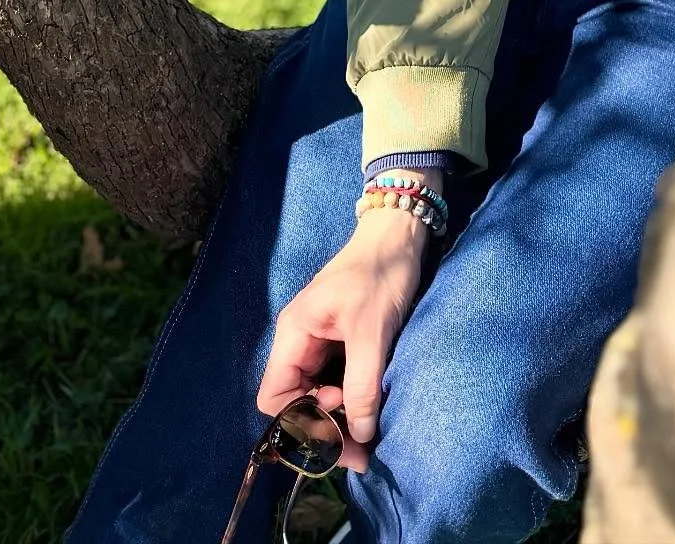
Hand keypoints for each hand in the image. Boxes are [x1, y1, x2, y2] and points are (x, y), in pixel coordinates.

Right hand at [257, 208, 428, 469]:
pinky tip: (368, 406)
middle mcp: (298, 339)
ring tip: (366, 428)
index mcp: (294, 333)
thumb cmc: (381, 274)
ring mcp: (317, 339)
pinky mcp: (337, 338)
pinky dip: (346, 398)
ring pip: (313, 393)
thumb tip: (359, 436)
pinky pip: (331, 379)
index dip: (301, 419)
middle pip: (294, 401)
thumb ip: (362, 386)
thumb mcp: (372, 332)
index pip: (274, 397)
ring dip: (335, 416)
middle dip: (321, 426)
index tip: (338, 418)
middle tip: (360, 442)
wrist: (399, 232)